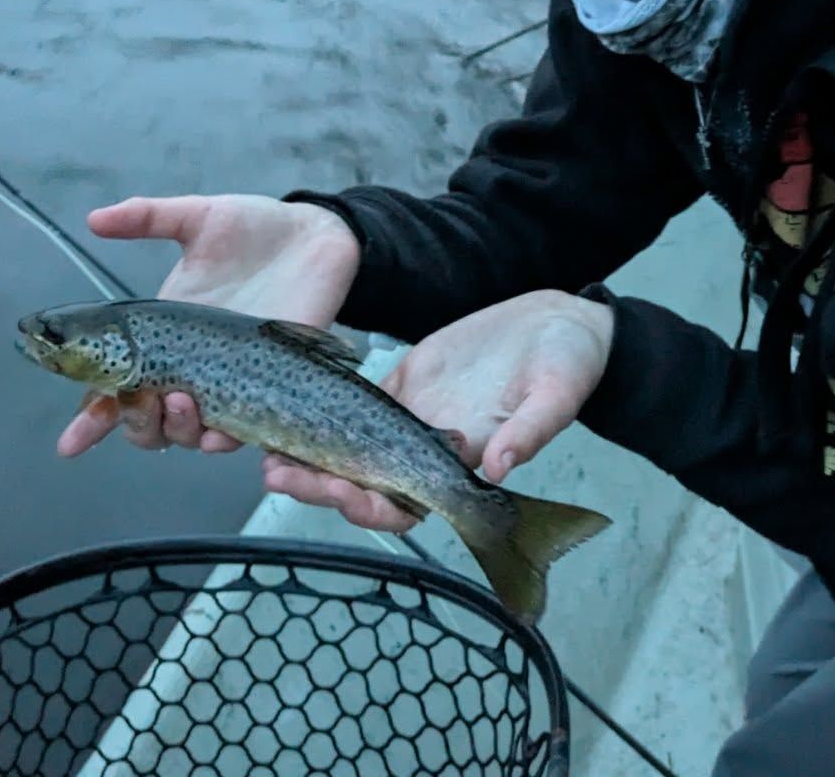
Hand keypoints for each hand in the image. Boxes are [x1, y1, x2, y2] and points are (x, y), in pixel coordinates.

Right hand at [56, 195, 359, 456]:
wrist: (318, 233)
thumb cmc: (258, 228)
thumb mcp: (200, 217)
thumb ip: (147, 217)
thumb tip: (94, 220)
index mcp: (165, 332)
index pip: (119, 386)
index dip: (92, 418)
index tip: (70, 443)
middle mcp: (192, 364)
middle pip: (148, 420)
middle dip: (134, 425)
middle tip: (138, 400)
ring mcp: (230, 379)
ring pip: (190, 434)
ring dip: (175, 430)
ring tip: (179, 400)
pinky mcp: (271, 385)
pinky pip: (242, 431)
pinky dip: (223, 439)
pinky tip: (215, 431)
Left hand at [263, 290, 613, 530]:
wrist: (561, 326)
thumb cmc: (568, 366)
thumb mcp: (556, 395)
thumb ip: (530, 431)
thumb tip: (499, 467)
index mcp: (463, 465)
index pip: (409, 503)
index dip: (374, 508)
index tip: (343, 497)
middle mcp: (427, 448)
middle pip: (364, 481)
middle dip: (320, 484)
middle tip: (277, 474)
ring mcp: (411, 416)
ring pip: (349, 446)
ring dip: (310, 452)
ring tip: (265, 448)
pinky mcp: (404, 382)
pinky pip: (354, 400)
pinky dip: (321, 407)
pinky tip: (284, 402)